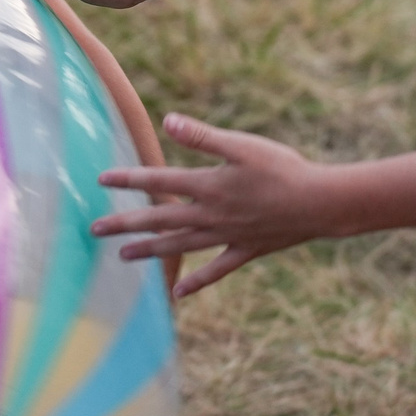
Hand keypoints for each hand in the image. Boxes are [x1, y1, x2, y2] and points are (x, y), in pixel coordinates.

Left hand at [92, 114, 336, 296]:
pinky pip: (216, 269)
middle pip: (160, 219)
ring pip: (180, 246)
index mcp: (207, 185)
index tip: (100, 180)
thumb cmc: (283, 168)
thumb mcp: (241, 145)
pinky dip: (197, 282)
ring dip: (151, 251)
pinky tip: (178, 294)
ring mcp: (227, 236)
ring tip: (123, 256)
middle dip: (125, 224)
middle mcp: (211, 215)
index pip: (159, 180)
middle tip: (94, 230)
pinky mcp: (246, 250)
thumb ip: (202, 136)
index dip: (129, 179)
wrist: (321, 203)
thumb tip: (167, 121)